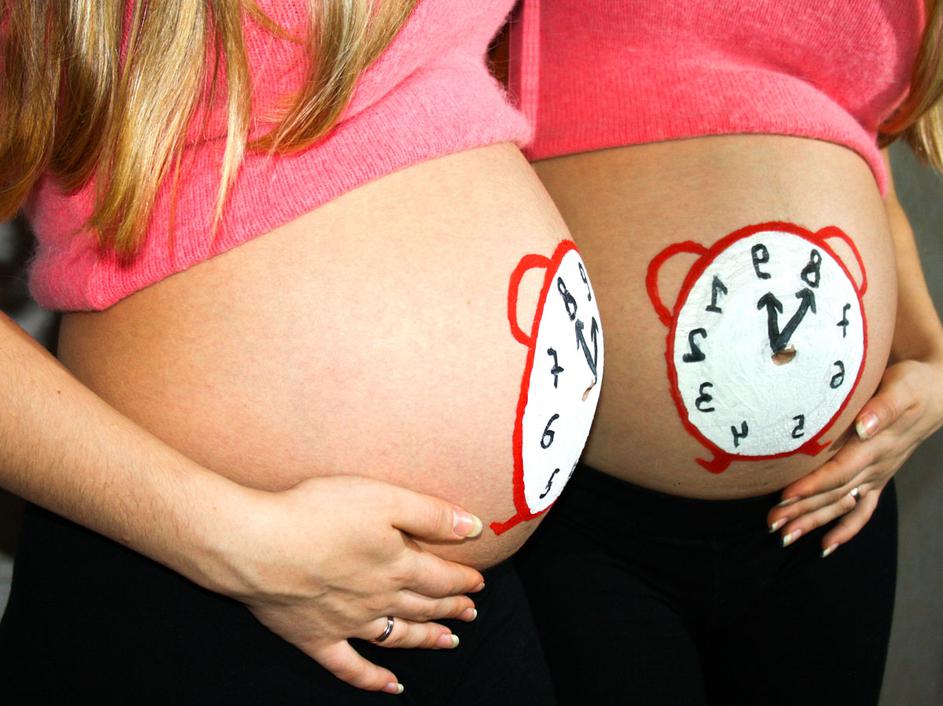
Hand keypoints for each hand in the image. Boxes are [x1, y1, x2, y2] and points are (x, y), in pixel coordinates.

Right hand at [211, 475, 485, 693]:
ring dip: (426, 639)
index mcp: (397, 564)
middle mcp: (379, 599)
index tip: (479, 582)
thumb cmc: (318, 513)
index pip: (441, 576)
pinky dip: (374, 680)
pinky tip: (392, 687)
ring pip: (398, 636)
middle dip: (451, 608)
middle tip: (470, 612)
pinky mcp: (316, 638)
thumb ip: (431, 513)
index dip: (463, 579)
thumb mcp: (384, 498)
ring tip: (448, 641)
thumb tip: (474, 526)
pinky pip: (351, 667)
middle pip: (424, 606)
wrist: (258, 546)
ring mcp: (348, 623)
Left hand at [767, 354, 942, 554]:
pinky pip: (863, 510)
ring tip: (784, 536)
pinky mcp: (878, 477)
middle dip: (803, 511)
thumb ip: (882, 407)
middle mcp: (876, 466)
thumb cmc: (913, 384)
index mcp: (876, 446)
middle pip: (834, 494)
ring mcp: (878, 475)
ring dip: (813, 522)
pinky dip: (846, 529)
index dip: (812, 485)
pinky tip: (826, 546)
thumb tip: (863, 425)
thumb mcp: (901, 388)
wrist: (936, 392)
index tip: (785, 496)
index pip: (839, 471)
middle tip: (773, 524)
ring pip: (842, 505)